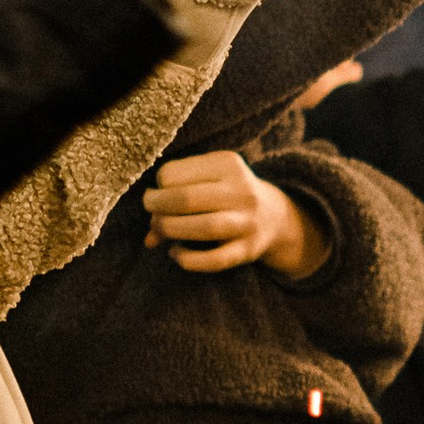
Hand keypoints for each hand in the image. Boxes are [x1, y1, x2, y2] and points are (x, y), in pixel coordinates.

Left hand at [142, 149, 330, 275]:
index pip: (173, 173)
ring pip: (202, 227)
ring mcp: (247, 221)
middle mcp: (241, 190)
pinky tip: (176, 253)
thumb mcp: (207, 182)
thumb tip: (149, 237)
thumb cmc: (226, 196)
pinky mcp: (248, 250)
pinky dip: (188, 259)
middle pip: (186, 199)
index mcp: (227, 164)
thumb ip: (174, 199)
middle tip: (153, 213)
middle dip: (157, 207)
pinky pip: (213, 260)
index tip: (159, 192)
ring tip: (160, 231)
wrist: (275, 216)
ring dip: (170, 231)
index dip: (158, 185)